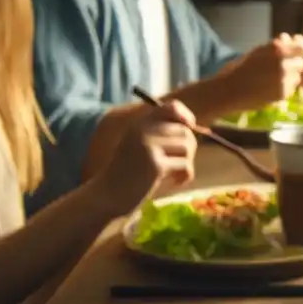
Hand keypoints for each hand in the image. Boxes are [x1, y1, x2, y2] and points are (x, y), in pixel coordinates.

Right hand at [92, 101, 197, 215]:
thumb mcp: (142, 147)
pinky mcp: (155, 165)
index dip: (186, 117)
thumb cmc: (129, 174)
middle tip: (178, 164)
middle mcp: (143, 131)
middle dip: (189, 148)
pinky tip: (174, 182)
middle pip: (185, 131)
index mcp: (140, 124)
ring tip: (174, 174)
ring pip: (188, 147)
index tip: (188, 131)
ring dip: (186, 163)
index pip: (171, 107)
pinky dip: (185, 176)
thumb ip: (161, 135)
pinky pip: (185, 165)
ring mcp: (148, 147)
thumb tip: (194, 127)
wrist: (108, 196)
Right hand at [226, 34, 302, 105]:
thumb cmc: (241, 68)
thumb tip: (291, 39)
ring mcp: (284, 79)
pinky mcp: (283, 93)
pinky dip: (284, 88)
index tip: (298, 53)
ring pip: (297, 77)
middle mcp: (283, 63)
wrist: (228, 90)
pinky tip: (269, 87)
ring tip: (271, 78)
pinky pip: (291, 89)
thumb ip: (277, 46)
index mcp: (277, 48)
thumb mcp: (259, 51)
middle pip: (302, 64)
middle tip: (279, 68)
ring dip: (290, 78)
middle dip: (294, 65)